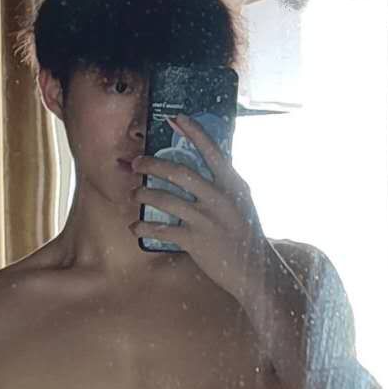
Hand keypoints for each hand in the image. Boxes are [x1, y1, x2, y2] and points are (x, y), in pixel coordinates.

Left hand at [130, 113, 268, 295]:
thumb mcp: (242, 203)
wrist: (252, 269)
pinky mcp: (195, 240)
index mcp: (232, 185)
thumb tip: (205, 169)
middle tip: (137, 163)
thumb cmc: (245, 235)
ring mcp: (206, 219)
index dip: (193, 133)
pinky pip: (161, 230)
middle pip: (179, 172)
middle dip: (152, 165)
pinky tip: (135, 228)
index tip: (176, 119)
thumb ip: (224, 186)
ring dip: (144, 194)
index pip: (212, 151)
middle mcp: (219, 198)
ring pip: (165, 199)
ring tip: (135, 194)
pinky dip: (144, 228)